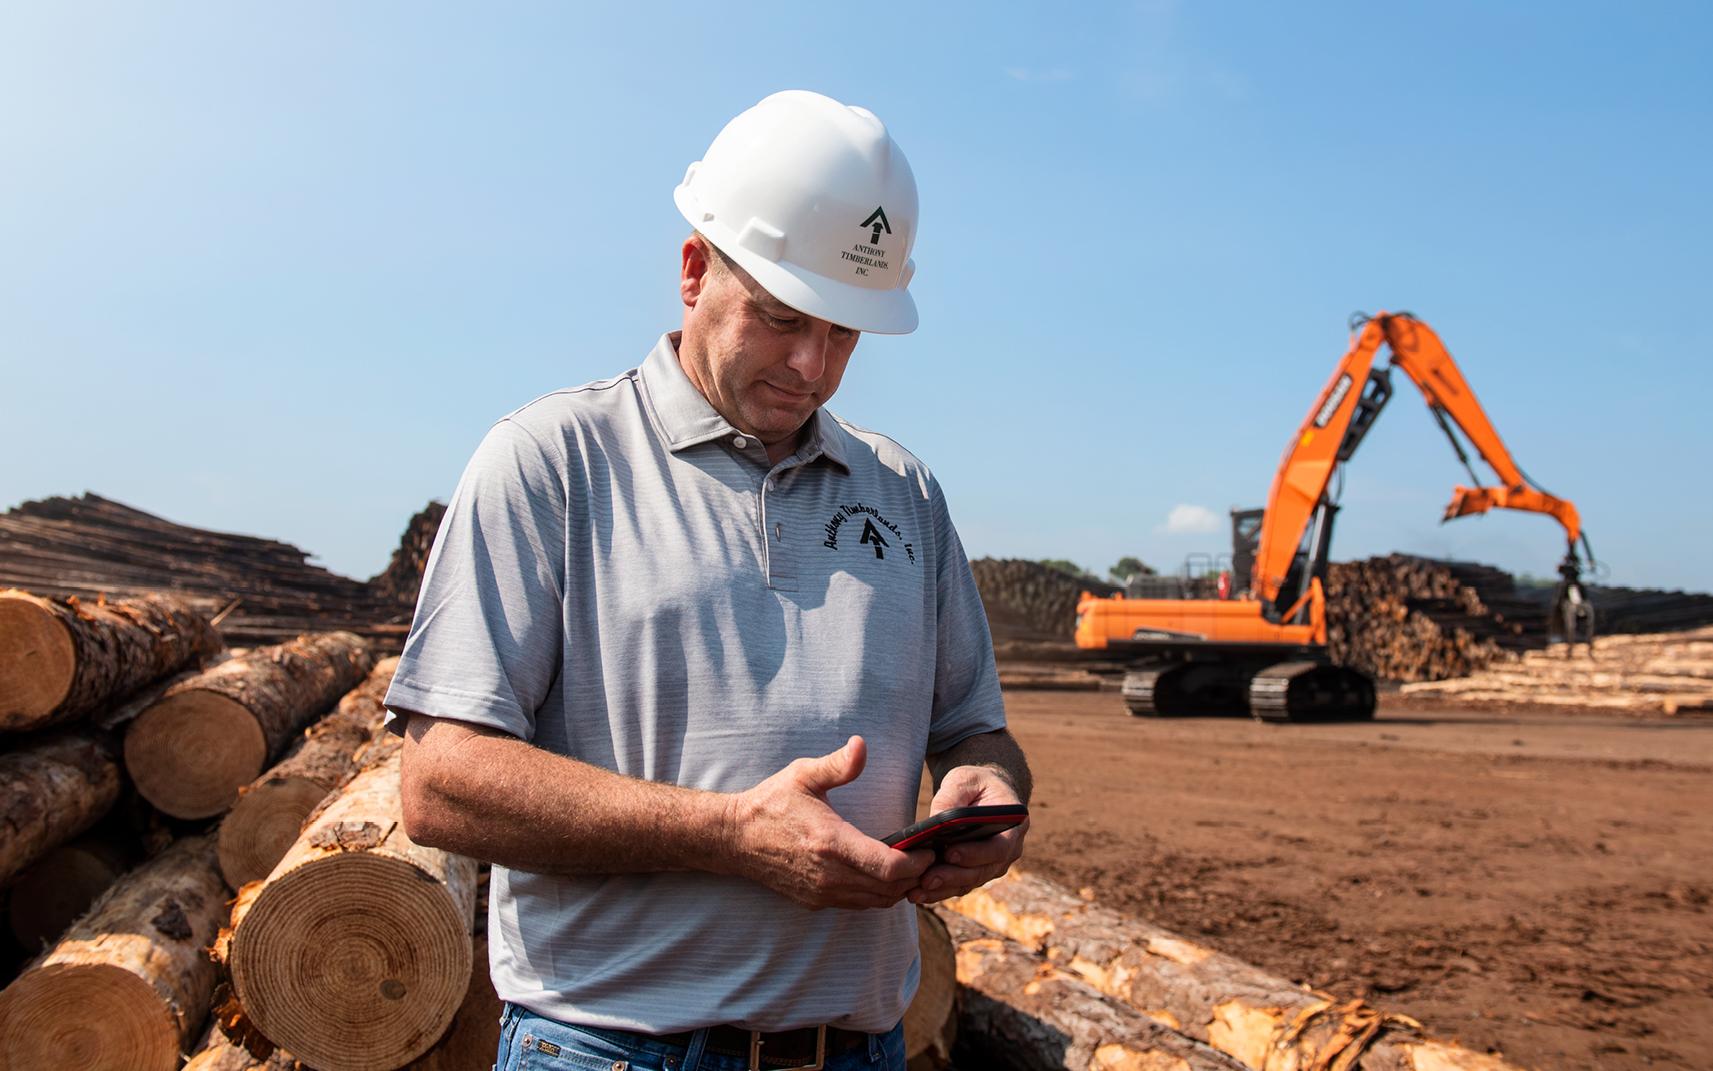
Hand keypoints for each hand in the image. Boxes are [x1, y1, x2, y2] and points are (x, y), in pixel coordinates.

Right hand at [723, 736, 933, 910]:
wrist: (735, 838)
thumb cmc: (772, 803)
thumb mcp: (803, 774)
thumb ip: (838, 765)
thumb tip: (861, 745)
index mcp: (832, 843)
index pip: (889, 868)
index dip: (918, 863)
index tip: (930, 848)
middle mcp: (829, 875)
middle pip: (891, 890)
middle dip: (917, 876)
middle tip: (931, 856)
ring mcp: (822, 892)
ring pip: (877, 902)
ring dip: (900, 888)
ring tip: (914, 866)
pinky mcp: (815, 901)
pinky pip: (858, 905)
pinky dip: (878, 895)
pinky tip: (885, 875)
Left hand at [907, 764, 1028, 904]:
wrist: (982, 794)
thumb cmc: (975, 784)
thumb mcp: (964, 780)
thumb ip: (952, 796)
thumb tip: (935, 820)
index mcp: (1014, 825)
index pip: (998, 847)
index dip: (975, 854)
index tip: (950, 853)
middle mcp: (1009, 850)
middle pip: (983, 871)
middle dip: (953, 877)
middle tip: (927, 879)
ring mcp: (994, 864)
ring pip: (969, 882)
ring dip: (943, 889)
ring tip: (917, 892)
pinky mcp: (977, 872)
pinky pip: (960, 885)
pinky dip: (939, 891)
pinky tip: (918, 893)